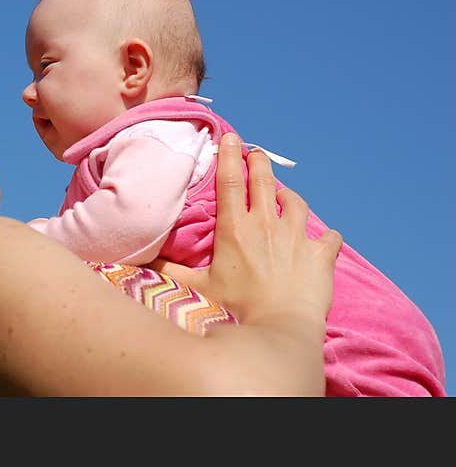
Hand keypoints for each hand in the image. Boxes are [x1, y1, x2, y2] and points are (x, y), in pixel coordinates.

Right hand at [156, 132, 341, 327]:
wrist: (279, 331)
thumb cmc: (235, 311)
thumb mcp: (194, 289)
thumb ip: (168, 270)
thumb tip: (138, 260)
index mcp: (235, 228)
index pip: (230, 181)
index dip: (230, 155)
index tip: (231, 137)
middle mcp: (267, 225)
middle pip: (264, 181)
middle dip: (259, 162)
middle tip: (255, 153)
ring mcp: (297, 238)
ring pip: (296, 203)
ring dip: (289, 195)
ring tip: (283, 195)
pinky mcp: (321, 255)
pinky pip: (329, 237)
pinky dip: (325, 236)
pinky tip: (321, 238)